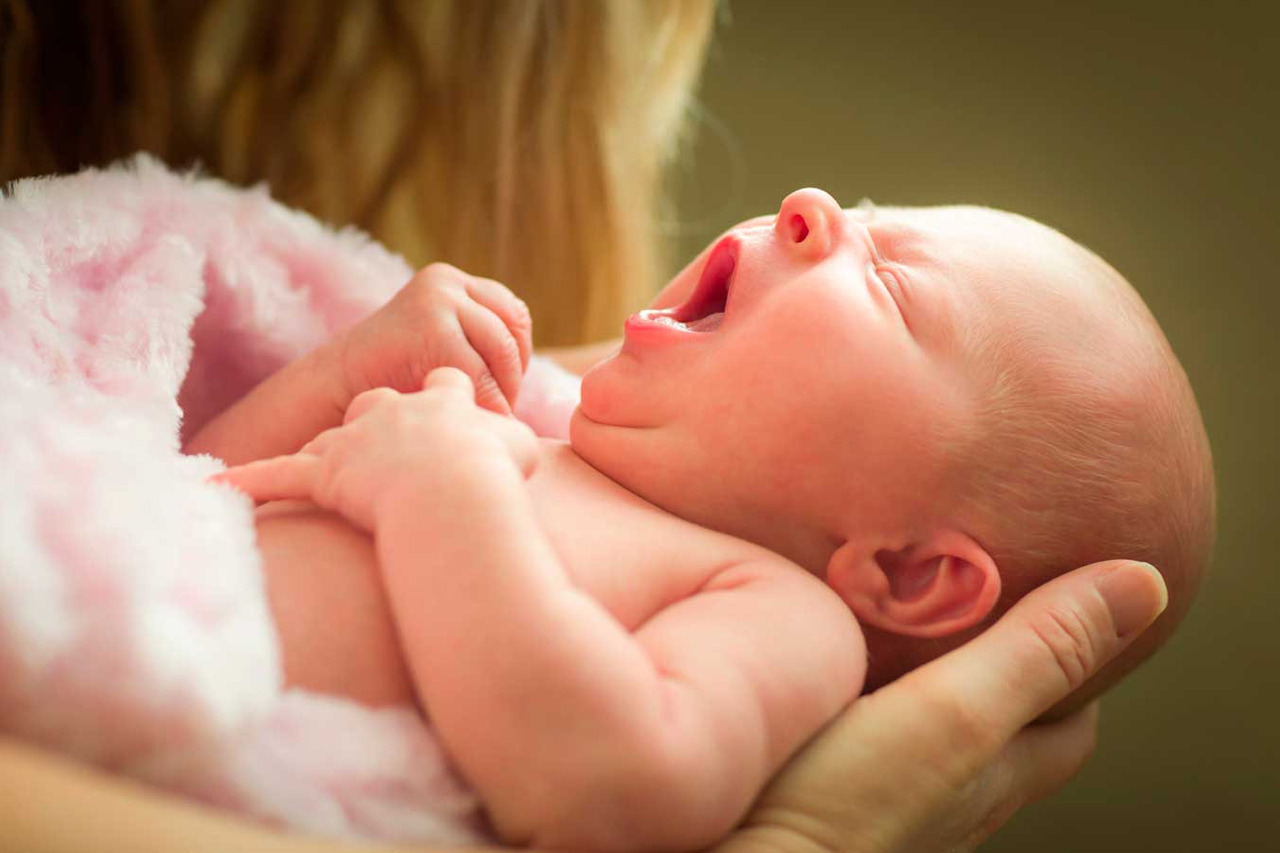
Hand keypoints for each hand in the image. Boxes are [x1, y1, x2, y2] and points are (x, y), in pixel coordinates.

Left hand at [210, 368, 538, 530]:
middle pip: (378, 399)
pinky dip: (250, 483)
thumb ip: (516, 440)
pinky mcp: (325, 472)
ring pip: (334, 434)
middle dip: (379, 413)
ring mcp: (356, 436)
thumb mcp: (518, 449)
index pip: (442, 381)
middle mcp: (394, 404)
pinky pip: (280, 476)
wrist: (453, 488)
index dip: (446, 393)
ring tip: (320, 460)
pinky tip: (217, 487)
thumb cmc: (493, 474)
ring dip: (325, 447)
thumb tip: (529, 445)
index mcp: (443, 392)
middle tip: (383, 439)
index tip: (448, 403)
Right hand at [335, 263, 532, 416]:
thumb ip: (479, 342)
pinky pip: (482, 374)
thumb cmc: (391, 380)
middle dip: (511, 377)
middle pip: (512, 333)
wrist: (334, 389)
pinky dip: (487, 405)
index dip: (516, 357)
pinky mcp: (432, 328)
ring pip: (502, 353)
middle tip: (497, 411)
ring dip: (502, 392)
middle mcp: (447, 283)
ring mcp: (439, 301)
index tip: (502, 390)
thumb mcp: (441, 345)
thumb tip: (543, 370)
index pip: (513, 316)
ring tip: (483, 418)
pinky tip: (472, 423)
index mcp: (453, 282)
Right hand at [713, 560, 1168, 852]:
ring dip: (935, 672)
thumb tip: (1145, 581)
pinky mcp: (826, 792)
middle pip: (1005, 722)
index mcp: (992, 768)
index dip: (1079, 652)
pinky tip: (834, 665)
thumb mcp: (953, 712)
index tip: (1060, 589)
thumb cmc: (840, 805)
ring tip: (909, 613)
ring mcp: (887, 798)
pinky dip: (874, 693)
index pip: (1069, 715)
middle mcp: (950, 794)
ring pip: (935, 728)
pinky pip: (871, 734)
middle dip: (1006, 655)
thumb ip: (1036, 650)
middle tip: (981, 587)